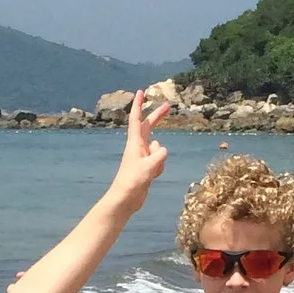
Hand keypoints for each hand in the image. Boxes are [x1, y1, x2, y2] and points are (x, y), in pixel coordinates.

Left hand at [103, 89, 170, 213]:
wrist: (124, 200)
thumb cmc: (131, 183)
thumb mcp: (147, 169)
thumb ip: (158, 157)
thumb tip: (164, 149)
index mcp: (134, 143)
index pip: (136, 120)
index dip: (139, 105)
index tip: (141, 91)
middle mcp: (138, 147)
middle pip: (149, 126)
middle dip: (158, 116)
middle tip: (168, 106)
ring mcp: (143, 156)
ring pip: (159, 149)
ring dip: (160, 158)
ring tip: (151, 171)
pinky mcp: (147, 166)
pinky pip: (160, 161)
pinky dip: (160, 168)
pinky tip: (152, 177)